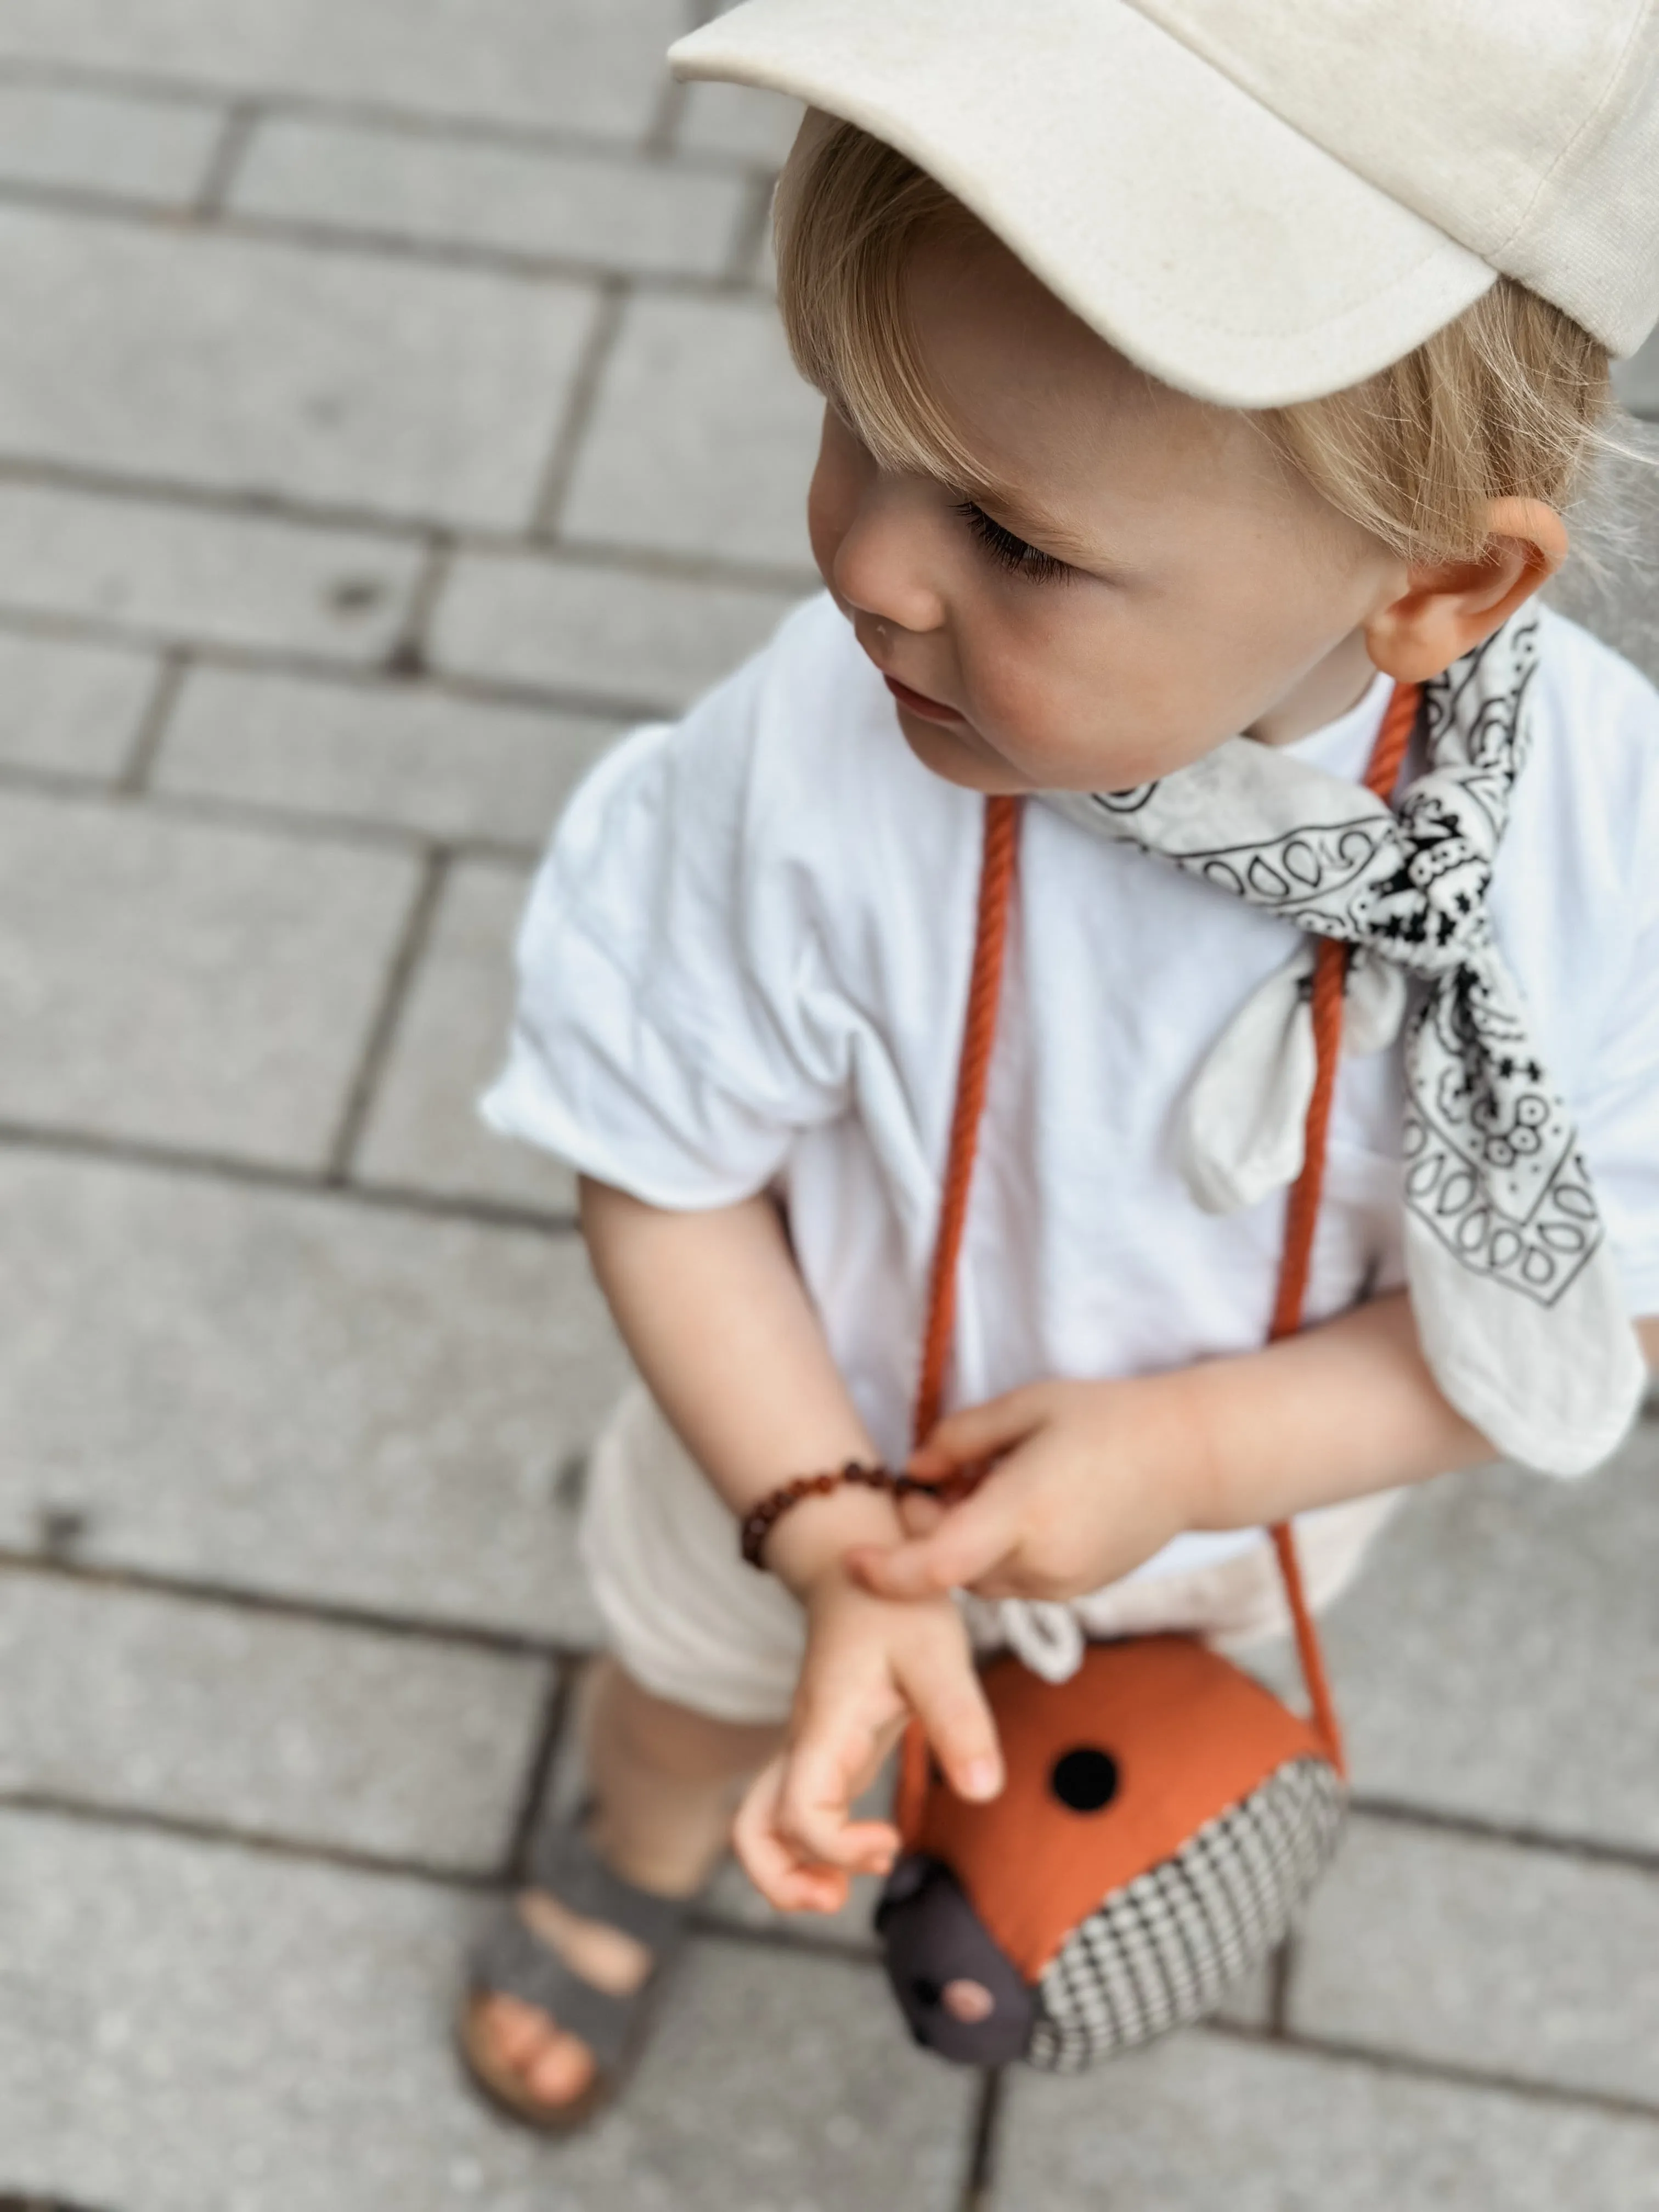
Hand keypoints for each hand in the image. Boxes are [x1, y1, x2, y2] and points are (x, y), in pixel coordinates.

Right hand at [732, 1567, 1001, 1913]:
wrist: (858, 1567)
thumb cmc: (896, 1608)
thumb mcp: (939, 1653)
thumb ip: (959, 1720)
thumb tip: (983, 1793)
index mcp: (824, 1729)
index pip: (798, 1813)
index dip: (835, 1847)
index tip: (890, 1839)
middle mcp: (805, 1746)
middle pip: (751, 1830)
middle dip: (780, 1881)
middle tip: (836, 1899)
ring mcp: (810, 1752)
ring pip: (764, 1824)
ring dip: (791, 1869)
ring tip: (847, 1886)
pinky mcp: (827, 1753)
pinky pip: (797, 1812)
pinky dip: (816, 1846)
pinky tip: (870, 1849)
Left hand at [845, 1377, 1203, 1606]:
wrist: (1191, 1457)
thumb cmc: (1108, 1418)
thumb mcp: (1026, 1407)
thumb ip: (959, 1439)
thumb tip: (914, 1470)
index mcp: (1023, 1512)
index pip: (935, 1565)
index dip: (885, 1569)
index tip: (853, 1556)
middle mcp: (1042, 1561)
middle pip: (949, 1569)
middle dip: (927, 1531)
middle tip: (942, 1476)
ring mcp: (1064, 1584)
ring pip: (979, 1579)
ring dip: (963, 1543)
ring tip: (991, 1482)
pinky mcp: (1078, 1591)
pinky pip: (1014, 1580)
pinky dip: (998, 1552)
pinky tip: (1022, 1505)